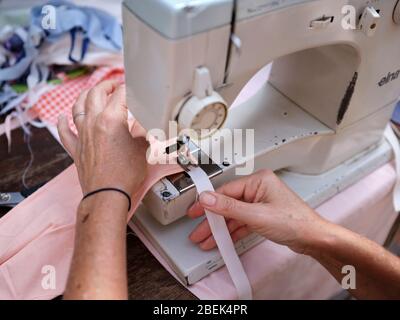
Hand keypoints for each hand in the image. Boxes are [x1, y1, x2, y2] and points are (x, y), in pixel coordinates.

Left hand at [57, 80, 147, 196]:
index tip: (135, 90)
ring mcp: (82, 135)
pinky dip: (63, 122)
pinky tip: (62, 117)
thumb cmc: (126, 174)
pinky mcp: (75, 148)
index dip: (130, 89)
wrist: (107, 194)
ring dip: (85, 96)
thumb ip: (143, 130)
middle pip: (96, 94)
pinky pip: (65, 131)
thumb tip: (145, 122)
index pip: (121, 94)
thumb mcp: (142, 147)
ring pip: (78, 107)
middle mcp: (93, 123)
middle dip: (106, 86)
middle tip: (114, 86)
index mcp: (112, 119)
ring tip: (93, 93)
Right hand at [187, 169, 330, 253]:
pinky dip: (232, 231)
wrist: (314, 238)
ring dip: (221, 228)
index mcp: (258, 180)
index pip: (226, 191)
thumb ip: (229, 207)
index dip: (208, 203)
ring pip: (234, 215)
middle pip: (228, 204)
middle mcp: (258, 189)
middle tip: (198, 230)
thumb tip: (208, 198)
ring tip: (206, 239)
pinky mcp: (262, 214)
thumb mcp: (256, 215)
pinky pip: (242, 221)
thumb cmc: (295, 222)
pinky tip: (222, 239)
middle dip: (213, 220)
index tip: (195, 211)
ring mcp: (260, 202)